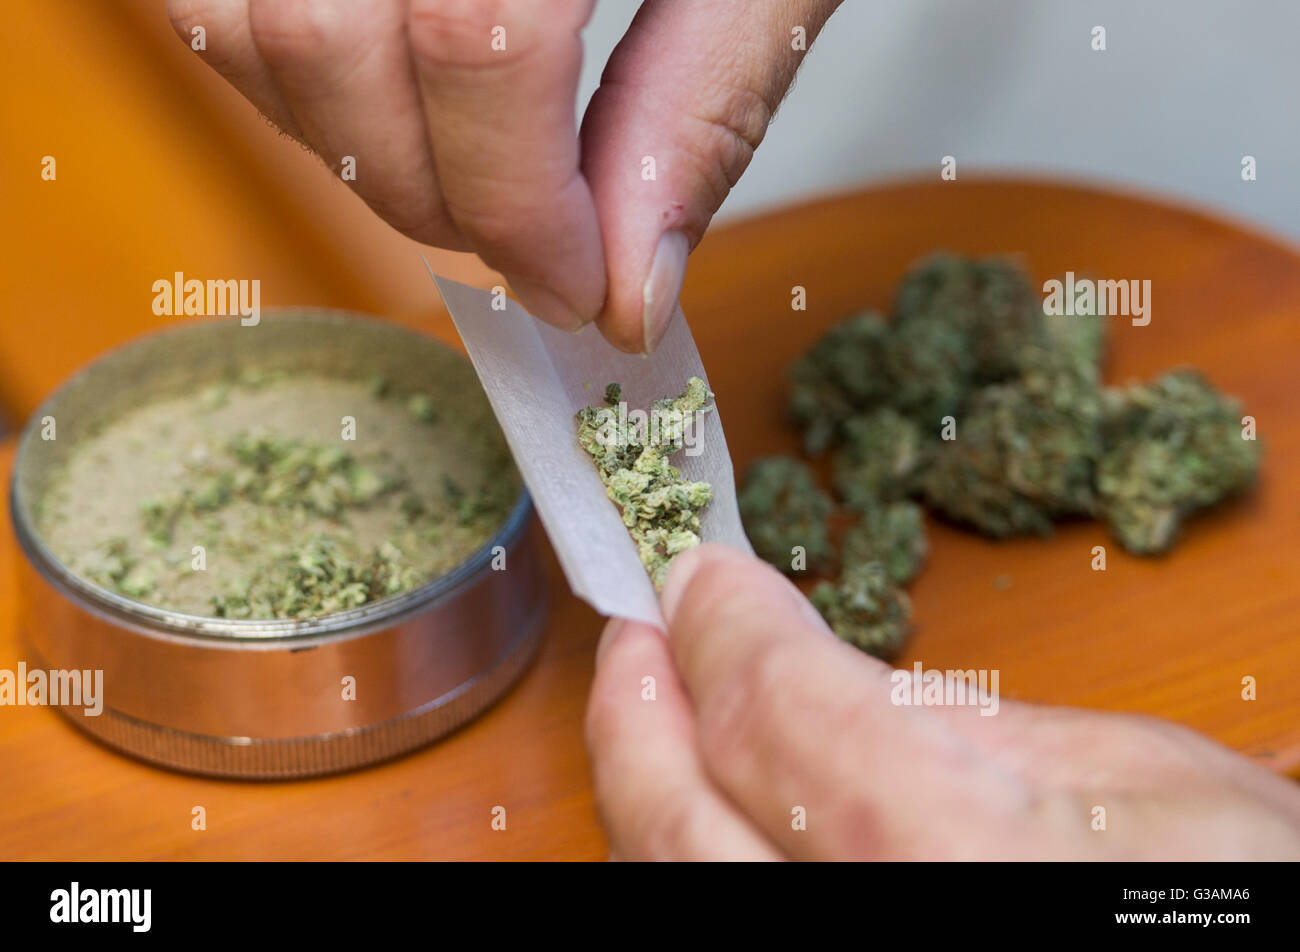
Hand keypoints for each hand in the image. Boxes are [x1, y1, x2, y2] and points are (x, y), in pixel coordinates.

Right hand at [167, 0, 841, 352]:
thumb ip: (704, 107)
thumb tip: (632, 294)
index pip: (476, 36)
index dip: (522, 204)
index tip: (583, 291)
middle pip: (326, 41)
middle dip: (437, 198)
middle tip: (539, 250)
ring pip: (238, 22)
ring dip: (359, 150)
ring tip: (477, 181)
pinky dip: (299, 81)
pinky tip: (406, 106)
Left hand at [586, 544, 1299, 859]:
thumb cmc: (1233, 895)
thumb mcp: (1134, 772)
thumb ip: (951, 714)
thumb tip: (803, 662)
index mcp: (956, 850)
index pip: (769, 709)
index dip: (718, 628)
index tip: (702, 577)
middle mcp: (871, 923)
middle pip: (677, 818)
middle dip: (634, 712)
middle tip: (635, 634)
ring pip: (673, 881)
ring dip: (645, 784)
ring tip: (648, 707)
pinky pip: (718, 914)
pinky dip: (688, 850)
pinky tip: (702, 803)